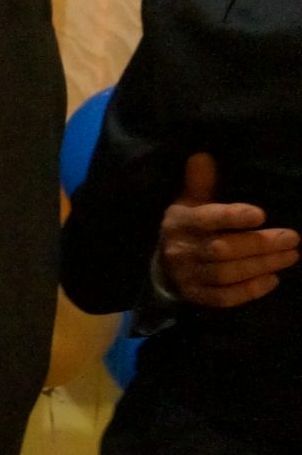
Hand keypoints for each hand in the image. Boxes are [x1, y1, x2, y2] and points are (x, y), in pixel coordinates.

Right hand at [161, 154, 298, 307]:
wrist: (164, 264)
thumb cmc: (189, 226)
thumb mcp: (189, 201)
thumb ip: (200, 182)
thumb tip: (203, 156)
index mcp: (179, 222)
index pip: (205, 219)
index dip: (232, 217)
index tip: (261, 214)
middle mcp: (179, 250)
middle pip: (221, 250)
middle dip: (259, 244)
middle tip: (292, 238)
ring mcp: (186, 275)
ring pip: (225, 274)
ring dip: (261, 266)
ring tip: (290, 256)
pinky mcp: (194, 295)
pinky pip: (223, 298)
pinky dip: (249, 291)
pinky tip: (272, 279)